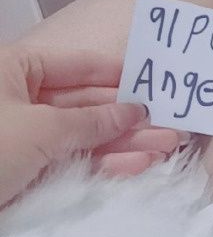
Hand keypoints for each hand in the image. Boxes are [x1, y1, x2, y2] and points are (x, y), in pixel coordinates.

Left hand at [0, 43, 166, 207]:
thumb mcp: (42, 128)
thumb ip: (92, 120)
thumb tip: (135, 110)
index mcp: (16, 69)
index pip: (77, 64)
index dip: (117, 73)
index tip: (155, 80)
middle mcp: (20, 98)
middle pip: (84, 102)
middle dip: (128, 115)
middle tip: (172, 123)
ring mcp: (23, 137)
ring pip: (82, 135)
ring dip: (125, 142)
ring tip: (167, 146)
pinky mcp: (24, 172)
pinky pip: (71, 160)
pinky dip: (103, 163)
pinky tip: (137, 164)